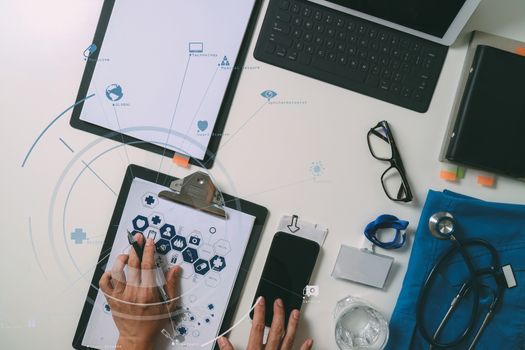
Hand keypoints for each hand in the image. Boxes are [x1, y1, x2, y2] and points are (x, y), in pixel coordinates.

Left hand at [99, 234, 180, 349]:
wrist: (137, 338)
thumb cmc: (153, 323)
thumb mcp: (169, 305)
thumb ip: (172, 285)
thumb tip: (175, 268)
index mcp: (148, 293)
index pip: (147, 266)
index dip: (148, 251)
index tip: (150, 242)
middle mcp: (132, 293)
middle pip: (132, 264)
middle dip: (136, 247)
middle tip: (138, 238)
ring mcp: (120, 296)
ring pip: (117, 271)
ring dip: (122, 259)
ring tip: (127, 254)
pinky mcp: (111, 300)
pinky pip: (105, 283)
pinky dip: (108, 274)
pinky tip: (115, 271)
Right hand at [217, 297, 313, 349]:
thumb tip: (222, 341)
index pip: (258, 328)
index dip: (260, 312)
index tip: (261, 301)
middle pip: (276, 330)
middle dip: (278, 314)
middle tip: (279, 302)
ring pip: (289, 340)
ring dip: (293, 325)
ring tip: (295, 313)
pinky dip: (304, 348)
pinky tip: (309, 340)